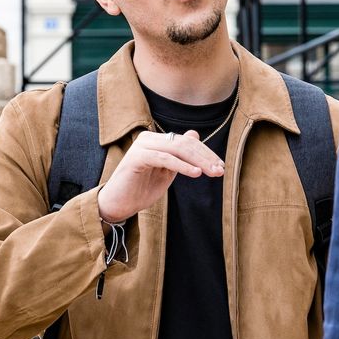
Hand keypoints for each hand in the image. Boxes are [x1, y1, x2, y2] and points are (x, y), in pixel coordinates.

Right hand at [97, 129, 223, 223]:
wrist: (117, 205)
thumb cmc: (140, 190)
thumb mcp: (166, 172)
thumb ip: (179, 155)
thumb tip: (195, 134)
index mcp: (155, 140)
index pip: (186, 142)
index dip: (205, 153)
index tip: (221, 167)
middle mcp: (148, 138)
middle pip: (184, 143)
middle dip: (205, 157)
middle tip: (220, 170)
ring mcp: (142, 146)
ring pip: (177, 148)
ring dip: (198, 161)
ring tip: (213, 173)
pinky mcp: (137, 157)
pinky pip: (165, 159)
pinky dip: (182, 166)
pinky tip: (195, 174)